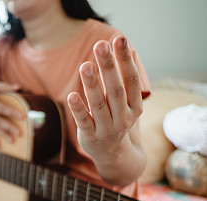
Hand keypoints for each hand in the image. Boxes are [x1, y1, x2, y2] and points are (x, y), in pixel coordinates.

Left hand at [67, 36, 143, 167]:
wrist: (113, 154)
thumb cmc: (117, 120)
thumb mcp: (126, 103)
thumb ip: (125, 79)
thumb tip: (129, 49)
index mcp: (134, 106)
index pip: (131, 80)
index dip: (125, 60)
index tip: (120, 39)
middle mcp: (123, 117)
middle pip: (116, 89)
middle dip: (109, 66)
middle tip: (101, 45)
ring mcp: (106, 129)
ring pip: (99, 105)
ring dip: (92, 85)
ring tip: (85, 65)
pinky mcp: (90, 137)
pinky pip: (84, 121)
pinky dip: (78, 109)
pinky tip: (71, 95)